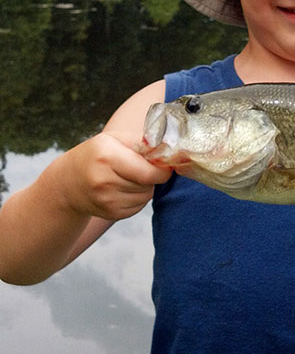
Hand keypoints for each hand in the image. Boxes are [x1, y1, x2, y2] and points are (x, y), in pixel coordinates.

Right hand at [50, 130, 171, 220]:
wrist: (67, 182)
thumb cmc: (95, 155)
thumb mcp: (114, 139)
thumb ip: (141, 142)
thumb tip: (168, 150)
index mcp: (107, 157)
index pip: (148, 172)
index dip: (162, 170)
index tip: (164, 165)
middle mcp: (104, 181)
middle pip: (148, 184)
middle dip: (152, 176)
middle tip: (139, 167)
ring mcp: (106, 201)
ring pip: (146, 196)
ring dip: (145, 187)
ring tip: (128, 177)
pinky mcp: (110, 214)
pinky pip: (138, 207)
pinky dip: (137, 198)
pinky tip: (123, 189)